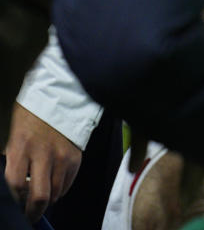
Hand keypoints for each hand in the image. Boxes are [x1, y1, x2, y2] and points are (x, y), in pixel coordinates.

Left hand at [4, 103, 81, 221]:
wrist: (61, 100)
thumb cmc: (32, 117)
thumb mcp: (14, 137)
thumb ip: (14, 161)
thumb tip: (16, 187)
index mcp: (21, 148)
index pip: (15, 185)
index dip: (14, 200)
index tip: (15, 205)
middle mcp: (43, 154)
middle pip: (39, 196)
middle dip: (33, 211)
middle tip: (30, 215)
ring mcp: (62, 157)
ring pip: (56, 192)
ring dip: (48, 200)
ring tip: (42, 199)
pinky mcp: (75, 158)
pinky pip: (68, 183)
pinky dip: (60, 189)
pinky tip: (54, 186)